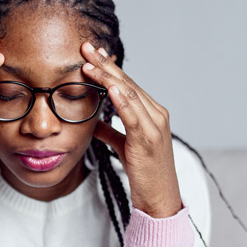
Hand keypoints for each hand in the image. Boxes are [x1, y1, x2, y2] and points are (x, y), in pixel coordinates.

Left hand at [81, 42, 181, 218]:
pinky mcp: (148, 140)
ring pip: (129, 94)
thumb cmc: (144, 174)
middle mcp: (157, 115)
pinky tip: (110, 87)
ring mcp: (155, 126)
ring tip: (88, 63)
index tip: (91, 54)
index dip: (109, 68)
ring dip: (107, 77)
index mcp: (152, 114)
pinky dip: (122, 99)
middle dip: (105, 64)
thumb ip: (111, 132)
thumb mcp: (124, 147)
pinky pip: (133, 115)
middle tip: (86, 47)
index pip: (128, 84)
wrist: (160, 198)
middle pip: (128, 83)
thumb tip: (94, 122)